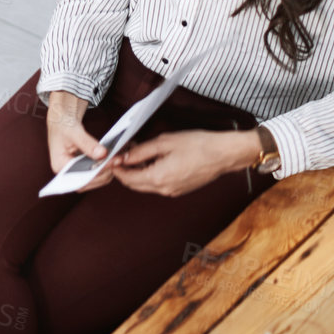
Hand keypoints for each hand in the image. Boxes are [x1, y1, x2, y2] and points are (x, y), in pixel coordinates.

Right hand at [45, 90, 113, 190]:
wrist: (62, 121)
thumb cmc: (63, 125)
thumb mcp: (73, 132)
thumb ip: (87, 144)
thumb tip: (102, 154)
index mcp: (59, 166)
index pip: (80, 178)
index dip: (96, 174)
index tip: (109, 164)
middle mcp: (67, 173)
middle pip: (89, 182)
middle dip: (105, 172)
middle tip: (118, 160)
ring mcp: (76, 172)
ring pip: (95, 179)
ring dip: (108, 171)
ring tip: (118, 158)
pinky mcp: (83, 168)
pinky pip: (97, 172)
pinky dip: (106, 167)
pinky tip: (113, 158)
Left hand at [108, 129, 260, 195]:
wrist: (223, 154)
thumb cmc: (197, 145)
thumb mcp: (165, 142)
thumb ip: (141, 151)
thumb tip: (124, 157)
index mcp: (158, 178)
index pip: (128, 178)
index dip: (116, 168)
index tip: (110, 158)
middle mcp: (164, 189)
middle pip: (135, 184)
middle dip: (125, 171)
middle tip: (121, 153)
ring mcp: (173, 191)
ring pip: (146, 185)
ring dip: (137, 172)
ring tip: (136, 153)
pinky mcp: (180, 189)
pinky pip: (158, 184)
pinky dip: (150, 174)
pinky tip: (151, 159)